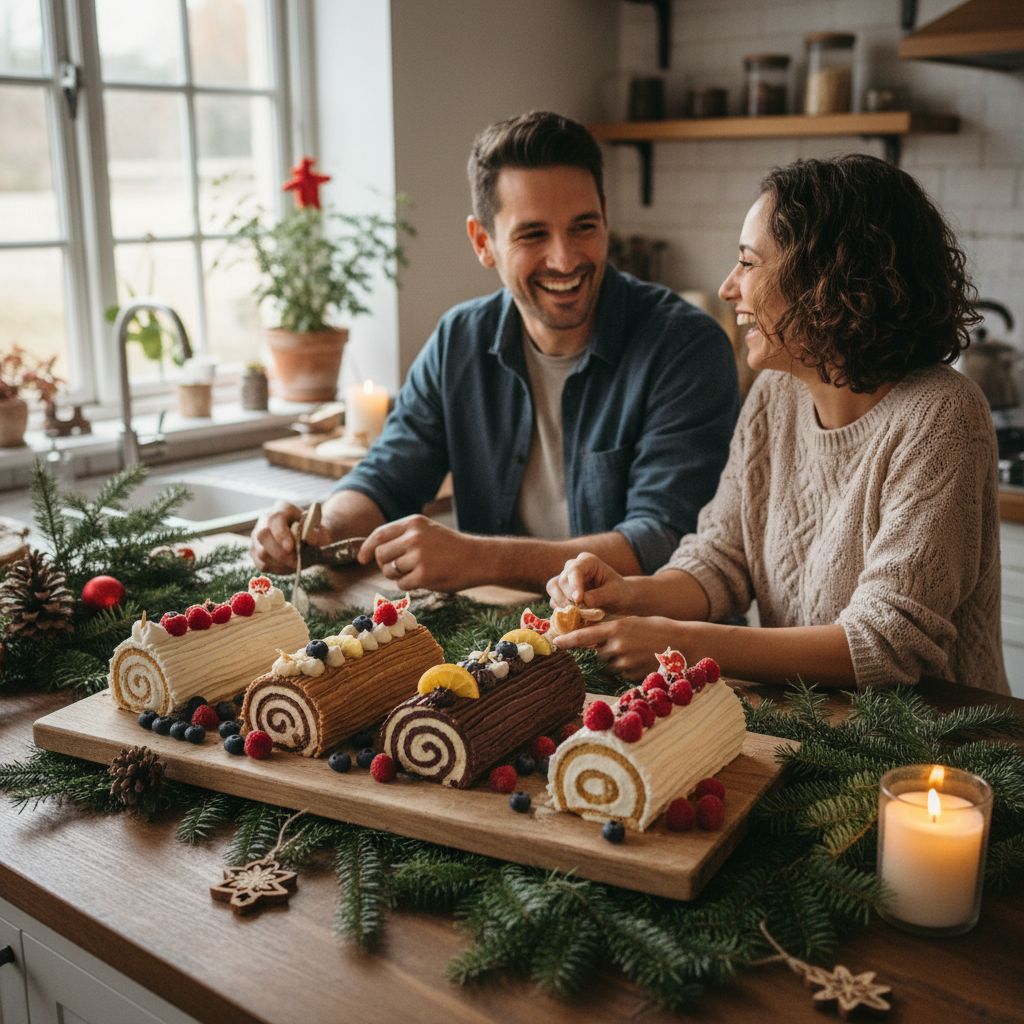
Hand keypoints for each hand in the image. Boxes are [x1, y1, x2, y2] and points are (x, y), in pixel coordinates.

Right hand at [250, 500, 332, 572]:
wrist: (308, 538)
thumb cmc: (314, 533)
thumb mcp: (322, 531)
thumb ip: (318, 534)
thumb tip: (309, 538)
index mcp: (282, 509)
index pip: (275, 519)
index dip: (281, 534)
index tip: (290, 548)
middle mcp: (265, 520)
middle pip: (262, 535)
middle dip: (280, 552)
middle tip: (296, 561)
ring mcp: (257, 537)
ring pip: (261, 553)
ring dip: (281, 563)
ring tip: (297, 563)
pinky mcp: (256, 553)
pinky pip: (262, 565)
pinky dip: (278, 569)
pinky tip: (289, 566)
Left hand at [358, 515, 486, 591]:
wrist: (478, 558)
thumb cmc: (451, 548)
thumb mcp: (427, 531)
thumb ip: (403, 537)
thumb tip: (374, 552)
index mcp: (413, 523)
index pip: (379, 534)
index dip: (367, 548)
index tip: (361, 559)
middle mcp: (414, 537)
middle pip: (381, 554)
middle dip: (385, 565)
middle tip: (398, 569)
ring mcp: (419, 555)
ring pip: (390, 571)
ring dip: (399, 575)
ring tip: (417, 572)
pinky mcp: (424, 574)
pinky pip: (402, 584)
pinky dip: (409, 585)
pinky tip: (425, 579)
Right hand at [546, 552, 633, 612]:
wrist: (617, 600)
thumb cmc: (618, 592)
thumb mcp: (614, 594)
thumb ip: (599, 596)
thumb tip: (583, 601)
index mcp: (587, 561)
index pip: (575, 570)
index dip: (574, 585)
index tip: (578, 599)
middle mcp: (573, 567)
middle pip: (561, 580)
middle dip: (568, 597)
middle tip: (579, 610)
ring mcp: (565, 579)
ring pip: (553, 588)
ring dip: (562, 603)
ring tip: (577, 613)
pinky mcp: (561, 592)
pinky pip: (554, 600)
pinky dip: (561, 610)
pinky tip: (574, 616)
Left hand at [553, 615, 687, 679]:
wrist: (683, 643)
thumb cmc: (657, 628)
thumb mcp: (632, 621)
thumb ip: (611, 627)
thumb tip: (591, 632)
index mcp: (615, 628)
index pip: (584, 635)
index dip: (568, 640)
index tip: (555, 643)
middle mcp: (617, 645)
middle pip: (597, 652)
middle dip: (605, 649)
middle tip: (625, 643)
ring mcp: (624, 662)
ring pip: (609, 663)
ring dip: (616, 659)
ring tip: (636, 651)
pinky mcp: (632, 675)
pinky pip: (620, 673)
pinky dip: (627, 668)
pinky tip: (641, 660)